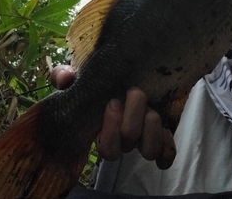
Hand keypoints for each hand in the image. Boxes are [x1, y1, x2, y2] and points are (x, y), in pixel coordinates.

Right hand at [50, 66, 175, 168]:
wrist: (126, 76)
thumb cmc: (99, 80)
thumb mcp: (78, 76)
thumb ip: (64, 76)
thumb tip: (65, 79)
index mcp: (103, 131)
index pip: (107, 149)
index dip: (111, 130)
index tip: (113, 102)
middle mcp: (123, 140)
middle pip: (129, 144)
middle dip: (133, 118)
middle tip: (134, 92)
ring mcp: (142, 139)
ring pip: (149, 150)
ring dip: (152, 128)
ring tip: (151, 107)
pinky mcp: (160, 137)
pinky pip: (166, 154)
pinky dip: (167, 144)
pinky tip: (166, 129)